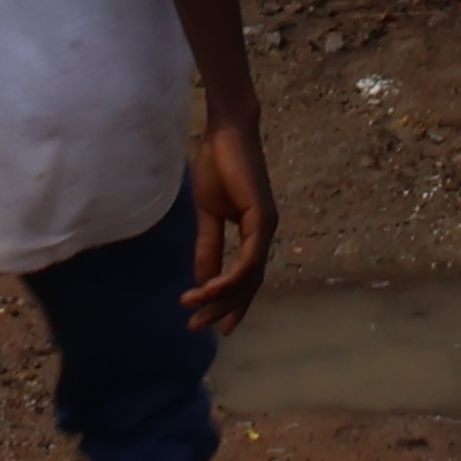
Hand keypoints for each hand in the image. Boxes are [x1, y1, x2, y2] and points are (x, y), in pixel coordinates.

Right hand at [181, 100, 275, 335]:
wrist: (225, 133)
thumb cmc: (218, 166)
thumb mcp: (208, 215)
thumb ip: (208, 247)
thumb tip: (203, 280)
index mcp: (254, 233)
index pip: (246, 278)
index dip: (231, 304)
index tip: (212, 326)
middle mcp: (265, 234)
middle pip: (249, 285)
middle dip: (223, 308)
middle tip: (196, 327)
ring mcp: (266, 227)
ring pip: (249, 277)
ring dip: (221, 296)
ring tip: (194, 306)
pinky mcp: (262, 217)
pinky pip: (250, 258)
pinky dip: (230, 277)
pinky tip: (209, 288)